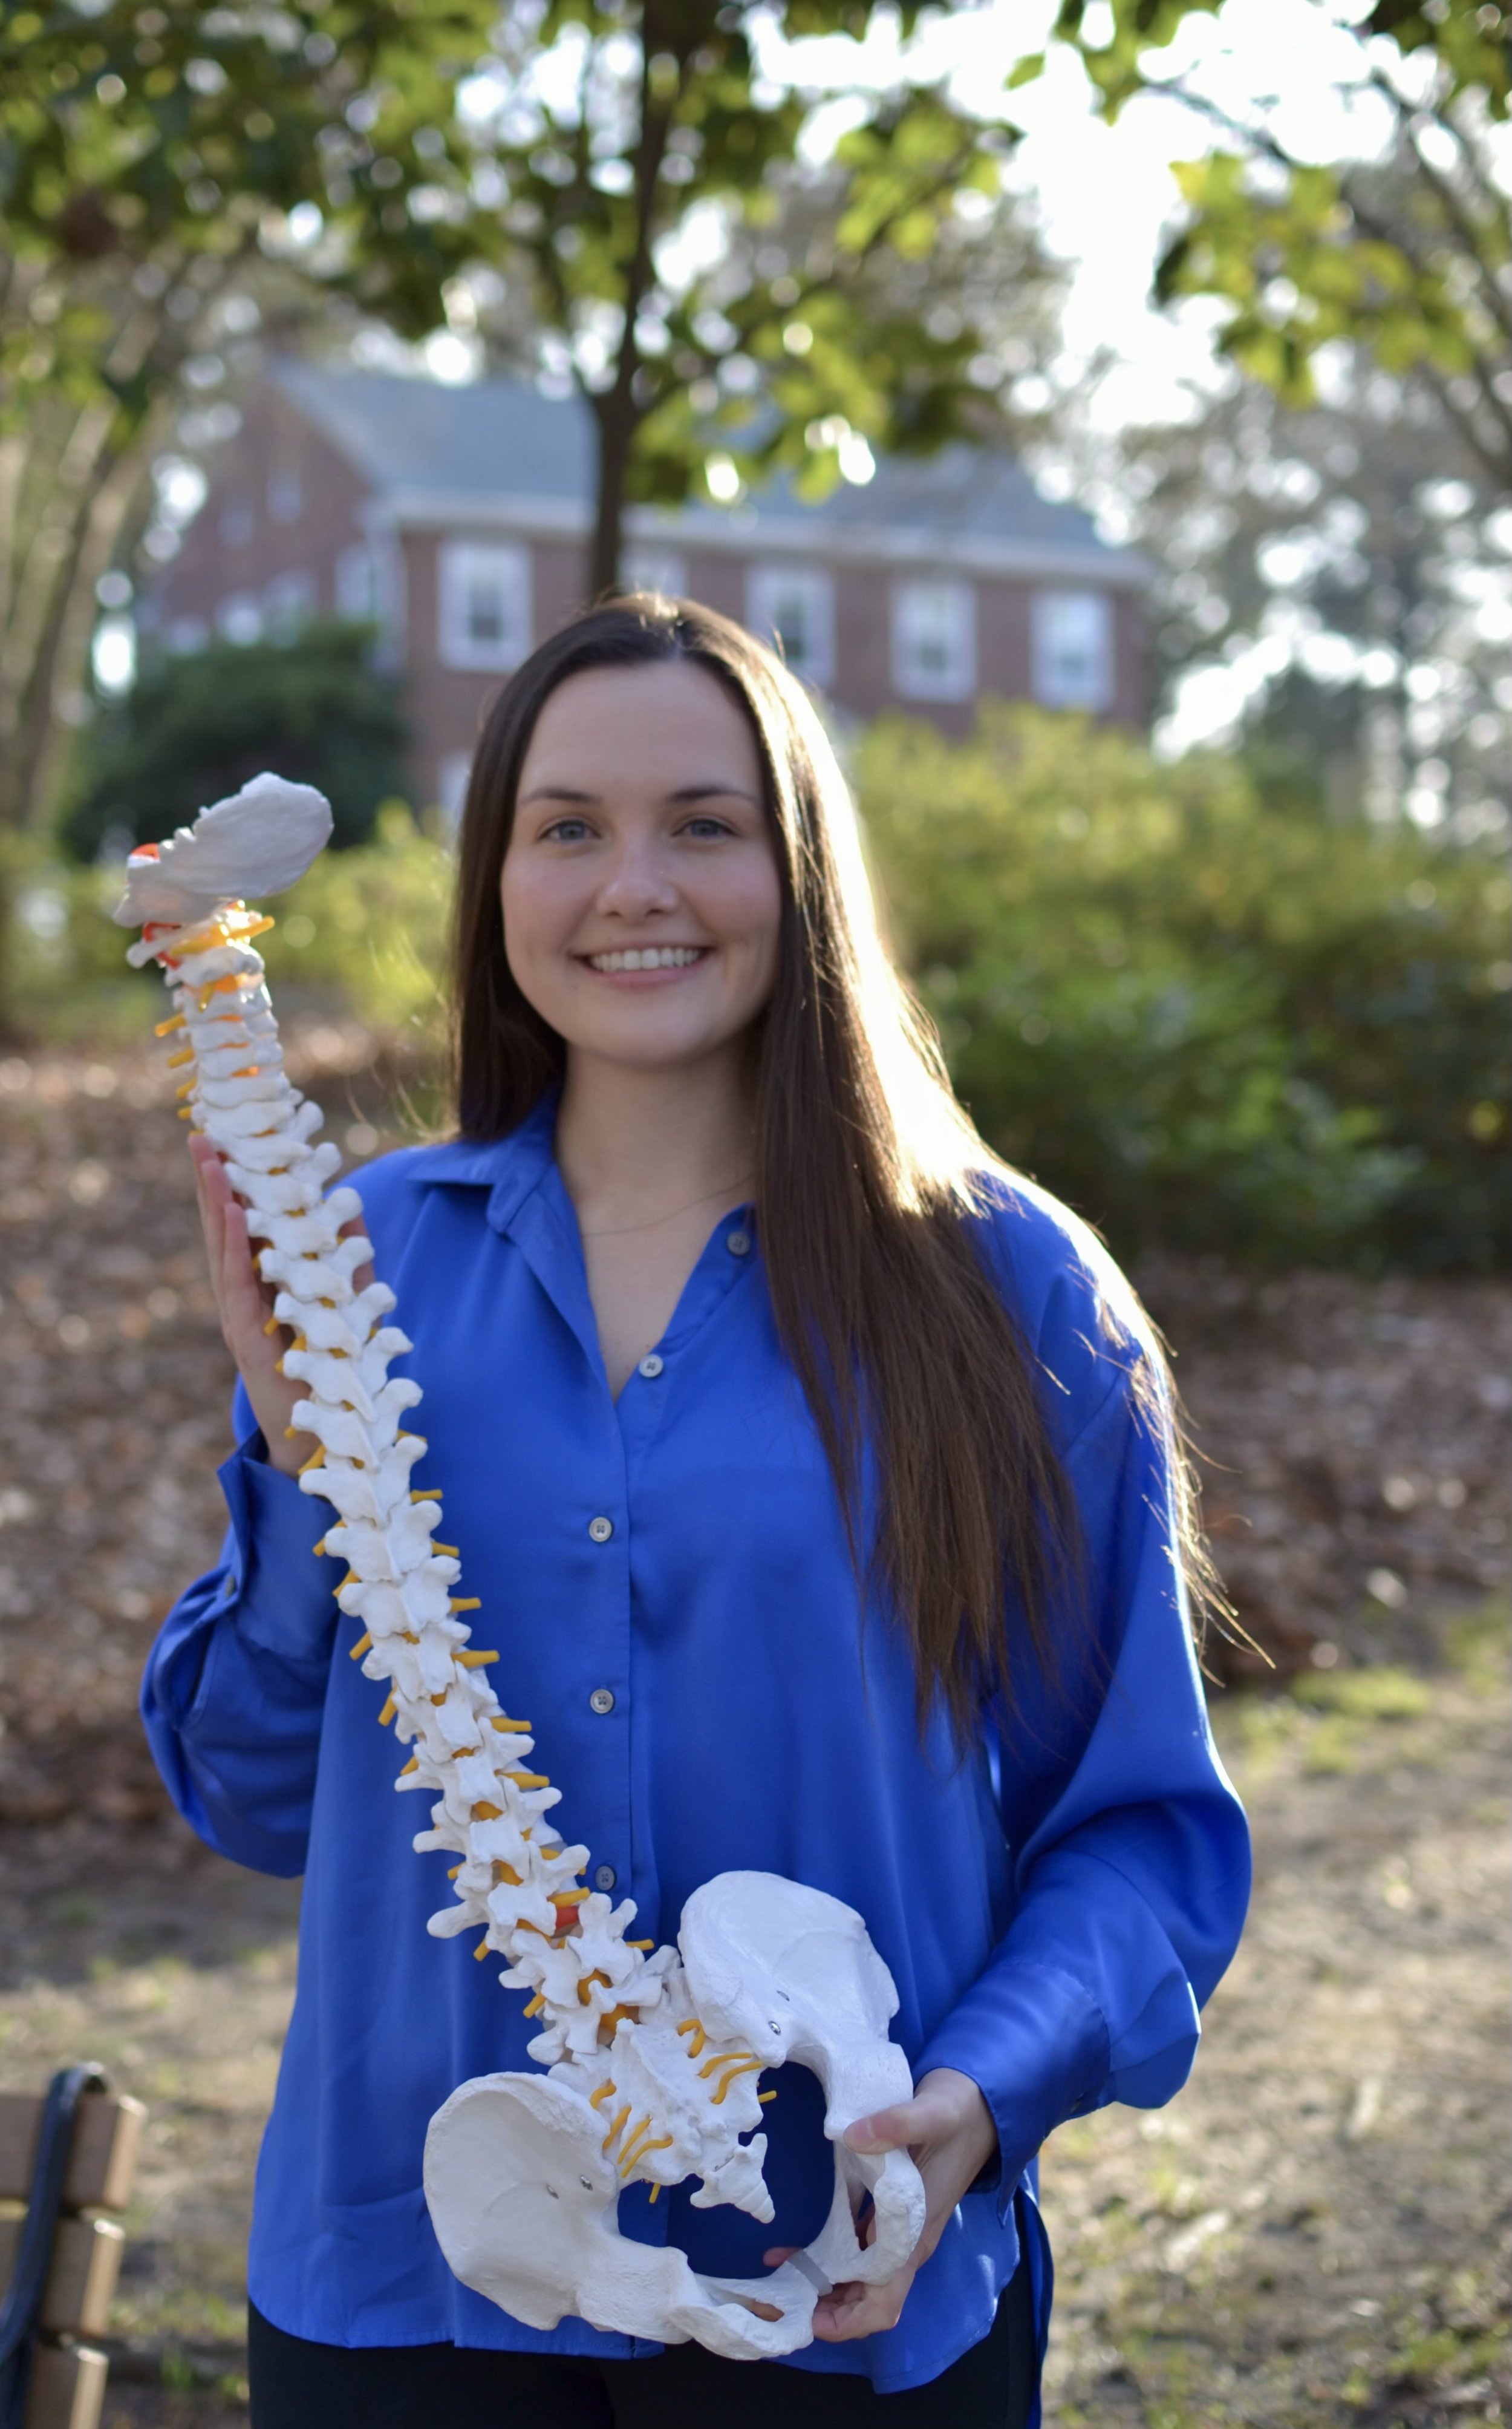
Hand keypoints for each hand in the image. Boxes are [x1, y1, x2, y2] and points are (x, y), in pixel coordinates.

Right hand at [189, 1135, 373, 1476]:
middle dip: (212, 1182)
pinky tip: (232, 1210)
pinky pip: (237, 1282)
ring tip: (209, 1156)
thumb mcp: (344, 1306)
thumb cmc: (330, 1374)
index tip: (226, 1142)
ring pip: (222, 1250)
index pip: (242, 1229)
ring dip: (215, 1201)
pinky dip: (235, 1245)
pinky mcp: (246, 1337)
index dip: (231, 1186)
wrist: (322, 1440)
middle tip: (203, 1132)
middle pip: (223, 1230)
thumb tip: (355, 1215)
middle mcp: (242, 1298)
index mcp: (261, 1288)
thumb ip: (347, 1264)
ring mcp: (239, 1317)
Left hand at [763, 2066, 997, 2343]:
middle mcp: (904, 2243)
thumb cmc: (959, 2114)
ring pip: (855, 2278)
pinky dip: (823, 2258)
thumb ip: (899, 2123)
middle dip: (824, 2310)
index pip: (884, 2301)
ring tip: (776, 2282)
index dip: (849, 2320)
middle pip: (863, 2299)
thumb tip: (854, 2136)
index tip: (811, 2319)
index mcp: (914, 2234)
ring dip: (819, 2287)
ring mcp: (895, 2232)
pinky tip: (790, 2251)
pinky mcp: (885, 2215)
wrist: (978, 2106)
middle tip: (777, 2301)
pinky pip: (851, 2250)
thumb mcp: (934, 2113)